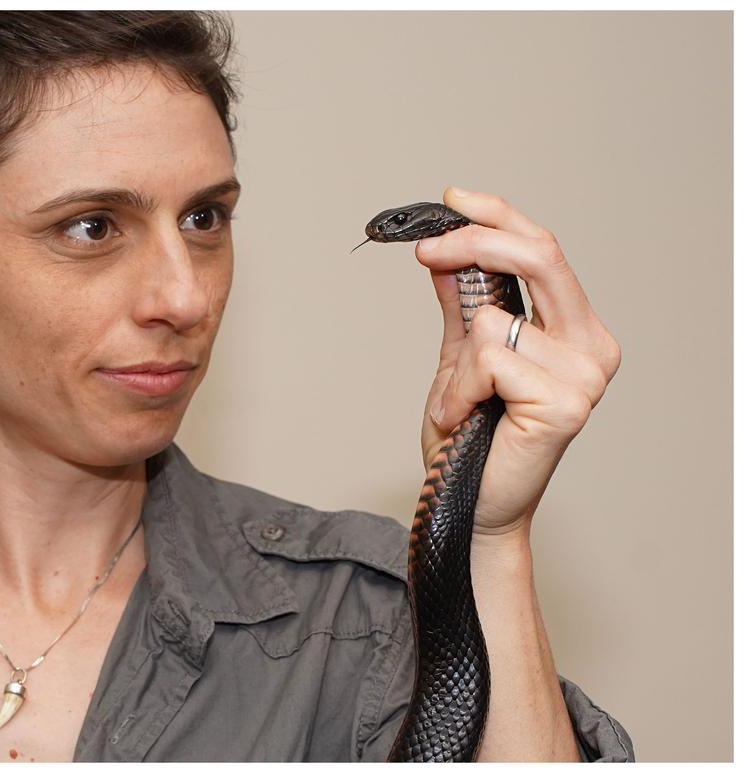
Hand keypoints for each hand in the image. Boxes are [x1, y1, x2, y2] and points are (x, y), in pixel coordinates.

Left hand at [415, 187, 620, 539]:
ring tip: (458, 404)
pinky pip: (485, 360)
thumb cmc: (470, 440)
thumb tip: (443, 251)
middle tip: (425, 248)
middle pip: (538, 255)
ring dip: (453, 364)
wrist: (468, 507)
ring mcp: (585, 374)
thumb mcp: (459, 358)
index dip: (498, 216)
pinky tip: (465, 420)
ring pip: (492, 318)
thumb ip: (460, 304)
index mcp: (575, 329)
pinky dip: (456, 389)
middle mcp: (592, 346)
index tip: (452, 198)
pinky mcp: (565, 402)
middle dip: (473, 241)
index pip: (544, 249)